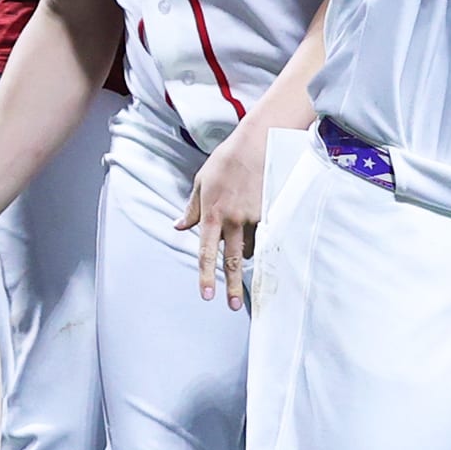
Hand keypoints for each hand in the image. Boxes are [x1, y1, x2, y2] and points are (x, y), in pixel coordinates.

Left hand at [179, 123, 267, 308]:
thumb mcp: (201, 182)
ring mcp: (254, 217)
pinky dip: (261, 240)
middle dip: (231, 285)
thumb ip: (191, 209)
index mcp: (211, 213)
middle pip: (232, 260)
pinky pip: (265, 236)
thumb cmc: (226, 161)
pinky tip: (261, 237)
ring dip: (245, 253)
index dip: (206, 276)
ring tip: (242, 237)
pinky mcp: (271, 212)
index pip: (206, 252)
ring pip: (250, 248)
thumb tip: (178, 226)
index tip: (207, 296)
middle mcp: (232, 219)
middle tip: (230, 305)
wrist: (257, 144)